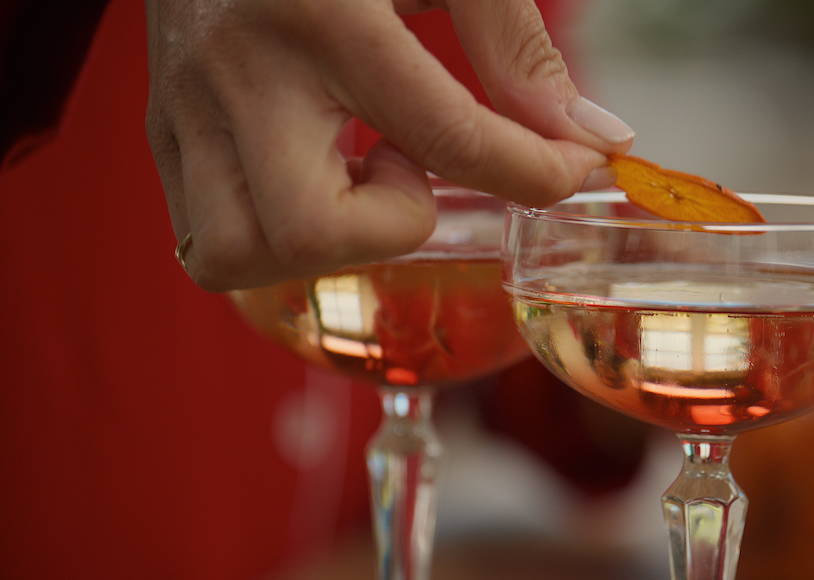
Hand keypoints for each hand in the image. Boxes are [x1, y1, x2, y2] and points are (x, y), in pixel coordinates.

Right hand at [145, 0, 635, 290]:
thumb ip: (515, 46)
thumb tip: (588, 137)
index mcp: (320, 13)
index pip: (450, 140)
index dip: (535, 174)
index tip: (568, 168)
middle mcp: (237, 70)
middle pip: (307, 234)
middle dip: (390, 228)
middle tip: (412, 162)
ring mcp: (185, 107)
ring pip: (234, 256)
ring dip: (323, 244)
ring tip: (358, 169)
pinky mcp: (160, 127)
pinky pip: (203, 239)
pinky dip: (274, 238)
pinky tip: (316, 174)